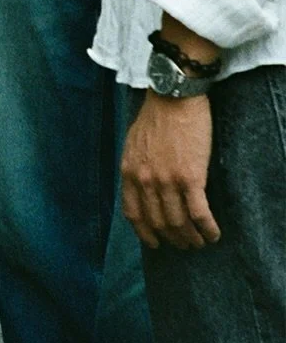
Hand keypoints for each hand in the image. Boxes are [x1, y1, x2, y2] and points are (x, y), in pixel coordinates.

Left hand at [120, 92, 218, 250]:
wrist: (174, 98)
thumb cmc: (156, 117)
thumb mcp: (133, 144)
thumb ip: (136, 168)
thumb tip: (142, 189)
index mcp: (129, 172)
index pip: (134, 214)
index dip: (145, 233)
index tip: (155, 243)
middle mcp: (145, 181)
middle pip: (159, 222)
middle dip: (173, 239)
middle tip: (184, 245)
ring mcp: (167, 180)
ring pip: (179, 222)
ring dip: (191, 238)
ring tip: (200, 242)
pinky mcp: (190, 177)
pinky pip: (199, 213)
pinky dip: (207, 228)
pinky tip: (213, 234)